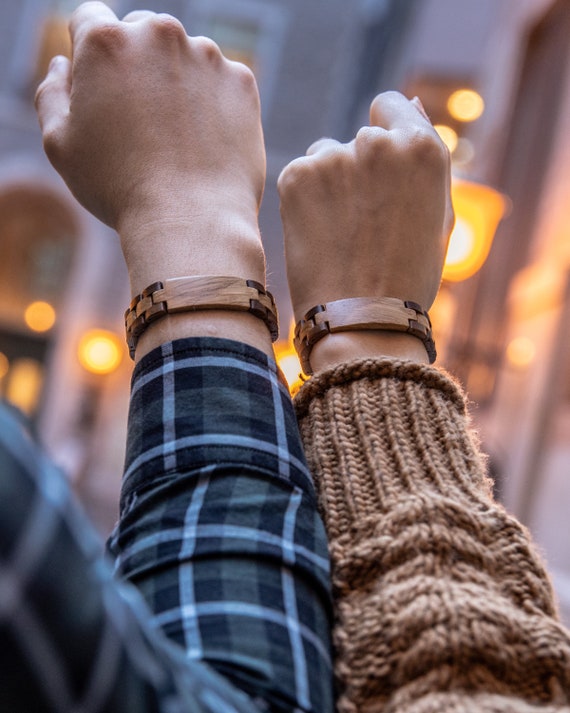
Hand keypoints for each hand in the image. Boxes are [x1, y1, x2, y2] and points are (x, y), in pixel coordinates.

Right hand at [35, 2, 271, 358]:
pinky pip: (220, 82)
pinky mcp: (242, 81)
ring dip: (177, 83)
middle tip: (140, 122)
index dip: (91, 56)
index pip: (89, 20)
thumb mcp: (60, 146)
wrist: (192, 221)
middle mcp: (158, 33)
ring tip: (175, 140)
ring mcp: (207, 55)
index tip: (102, 90)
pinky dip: (212, 104)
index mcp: (105, 41)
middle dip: (136, 65)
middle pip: (140, 33)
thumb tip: (63, 64)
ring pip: (184, 57)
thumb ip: (52, 93)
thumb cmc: (119, 189)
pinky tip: (204, 143)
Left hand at [278, 91, 453, 369]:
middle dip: (361, 168)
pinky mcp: (297, 176)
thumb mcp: (439, 213)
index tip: (382, 171)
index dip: (387, 137)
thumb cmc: (409, 274)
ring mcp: (333, 157)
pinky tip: (319, 235)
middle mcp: (376, 142)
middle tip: (365, 223)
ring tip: (341, 234)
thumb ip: (426, 155)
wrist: (361, 320)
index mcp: (421, 148)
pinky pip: (302, 176)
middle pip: (359, 138)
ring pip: (327, 156)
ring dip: (332, 183)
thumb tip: (408, 103)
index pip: (391, 106)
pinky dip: (306, 200)